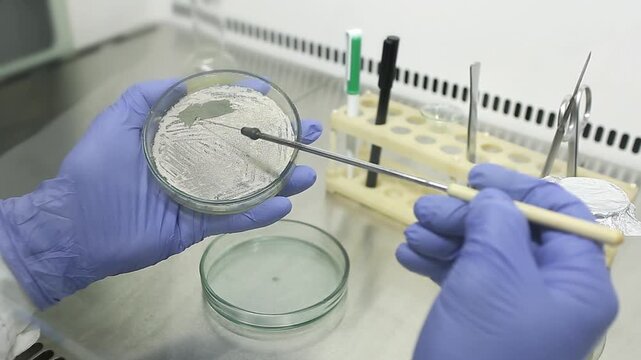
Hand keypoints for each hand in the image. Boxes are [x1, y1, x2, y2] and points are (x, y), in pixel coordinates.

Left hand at [0, 79, 322, 307]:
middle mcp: (192, 166)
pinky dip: (258, 214)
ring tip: (307, 173)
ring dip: (278, 180)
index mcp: (177, 140)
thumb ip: (148, 98)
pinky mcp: (196, 226)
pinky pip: (231, 219)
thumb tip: (186, 80)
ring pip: (245, 186)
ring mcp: (197, 197)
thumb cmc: (95, 172)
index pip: (219, 118)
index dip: (244, 104)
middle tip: (306, 134)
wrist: (75, 228)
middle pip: (242, 151)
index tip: (269, 93)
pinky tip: (283, 205)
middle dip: (276, 141)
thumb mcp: (117, 122)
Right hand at [396, 164, 617, 359]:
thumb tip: (492, 198)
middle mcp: (554, 293)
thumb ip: (496, 221)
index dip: (518, 187)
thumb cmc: (485, 347)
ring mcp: (518, 310)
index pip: (561, 214)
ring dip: (447, 238)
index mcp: (577, 282)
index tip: (473, 177)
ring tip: (411, 234)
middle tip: (425, 209)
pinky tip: (409, 257)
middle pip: (515, 232)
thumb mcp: (493, 272)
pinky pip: (468, 280)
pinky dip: (440, 264)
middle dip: (469, 216)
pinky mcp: (488, 324)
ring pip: (486, 255)